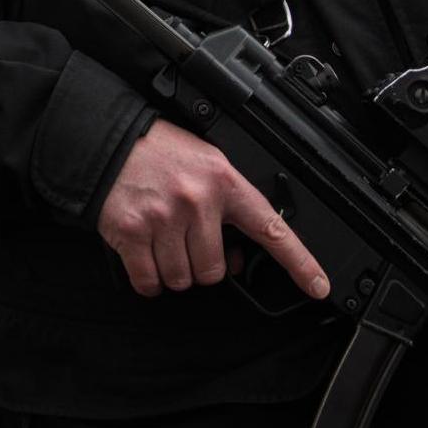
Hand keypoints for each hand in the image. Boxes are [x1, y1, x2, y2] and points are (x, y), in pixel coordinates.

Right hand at [95, 119, 328, 300]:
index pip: (271, 228)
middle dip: (200, 264)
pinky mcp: (132, 232)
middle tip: (185, 239)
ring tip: (162, 240)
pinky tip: (144, 255)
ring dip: (172, 271)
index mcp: (222, 182)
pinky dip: (148, 279)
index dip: (299, 262)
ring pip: (182, 279)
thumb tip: (236, 257)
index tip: (318, 286)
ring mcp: (163, 218)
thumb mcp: (206, 163)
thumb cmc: (158, 153)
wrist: (109, 141)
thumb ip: (227, 205)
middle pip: (214, 271)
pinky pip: (149, 281)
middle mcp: (196, 201)